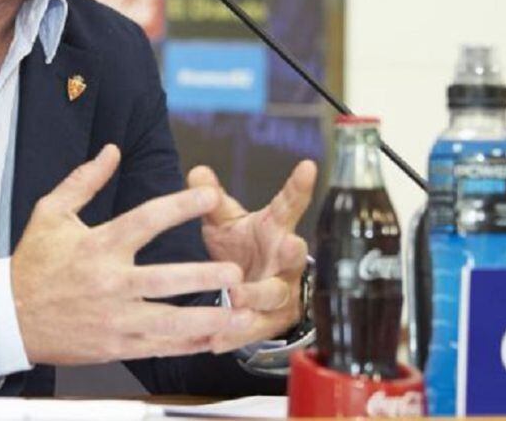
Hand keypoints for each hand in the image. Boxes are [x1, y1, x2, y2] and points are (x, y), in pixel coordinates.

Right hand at [11, 144, 250, 364]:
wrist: (8, 316)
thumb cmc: (32, 262)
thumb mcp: (50, 213)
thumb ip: (84, 181)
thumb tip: (111, 151)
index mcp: (97, 245)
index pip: (145, 220)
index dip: (180, 204)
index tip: (209, 195)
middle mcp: (109, 282)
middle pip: (164, 279)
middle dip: (202, 276)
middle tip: (234, 271)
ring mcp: (113, 318)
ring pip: (168, 321)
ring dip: (206, 319)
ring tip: (238, 314)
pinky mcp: (114, 345)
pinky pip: (157, 346)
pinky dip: (188, 345)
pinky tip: (213, 339)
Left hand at [187, 160, 316, 352]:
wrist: (248, 292)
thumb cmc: (241, 248)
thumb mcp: (226, 222)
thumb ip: (212, 201)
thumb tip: (197, 172)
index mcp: (275, 229)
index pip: (289, 204)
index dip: (299, 186)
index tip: (308, 166)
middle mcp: (284, 260)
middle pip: (295, 254)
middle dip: (294, 251)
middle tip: (291, 245)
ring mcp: (281, 292)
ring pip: (274, 294)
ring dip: (257, 294)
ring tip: (236, 295)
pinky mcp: (270, 321)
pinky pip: (254, 329)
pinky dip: (235, 334)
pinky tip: (215, 339)